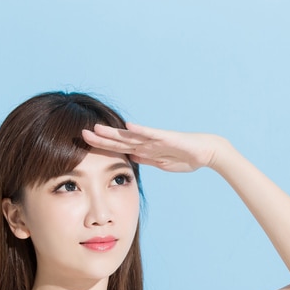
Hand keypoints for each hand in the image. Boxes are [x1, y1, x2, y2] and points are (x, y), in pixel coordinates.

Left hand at [82, 122, 231, 172]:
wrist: (207, 152)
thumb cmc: (186, 157)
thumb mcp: (161, 162)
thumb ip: (147, 159)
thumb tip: (131, 157)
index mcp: (145, 149)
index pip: (119, 148)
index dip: (102, 146)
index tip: (85, 145)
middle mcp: (147, 142)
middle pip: (119, 140)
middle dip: (101, 138)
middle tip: (81, 134)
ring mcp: (156, 139)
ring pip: (130, 136)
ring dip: (113, 133)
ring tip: (97, 128)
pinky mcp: (167, 137)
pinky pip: (151, 133)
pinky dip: (139, 130)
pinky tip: (127, 126)